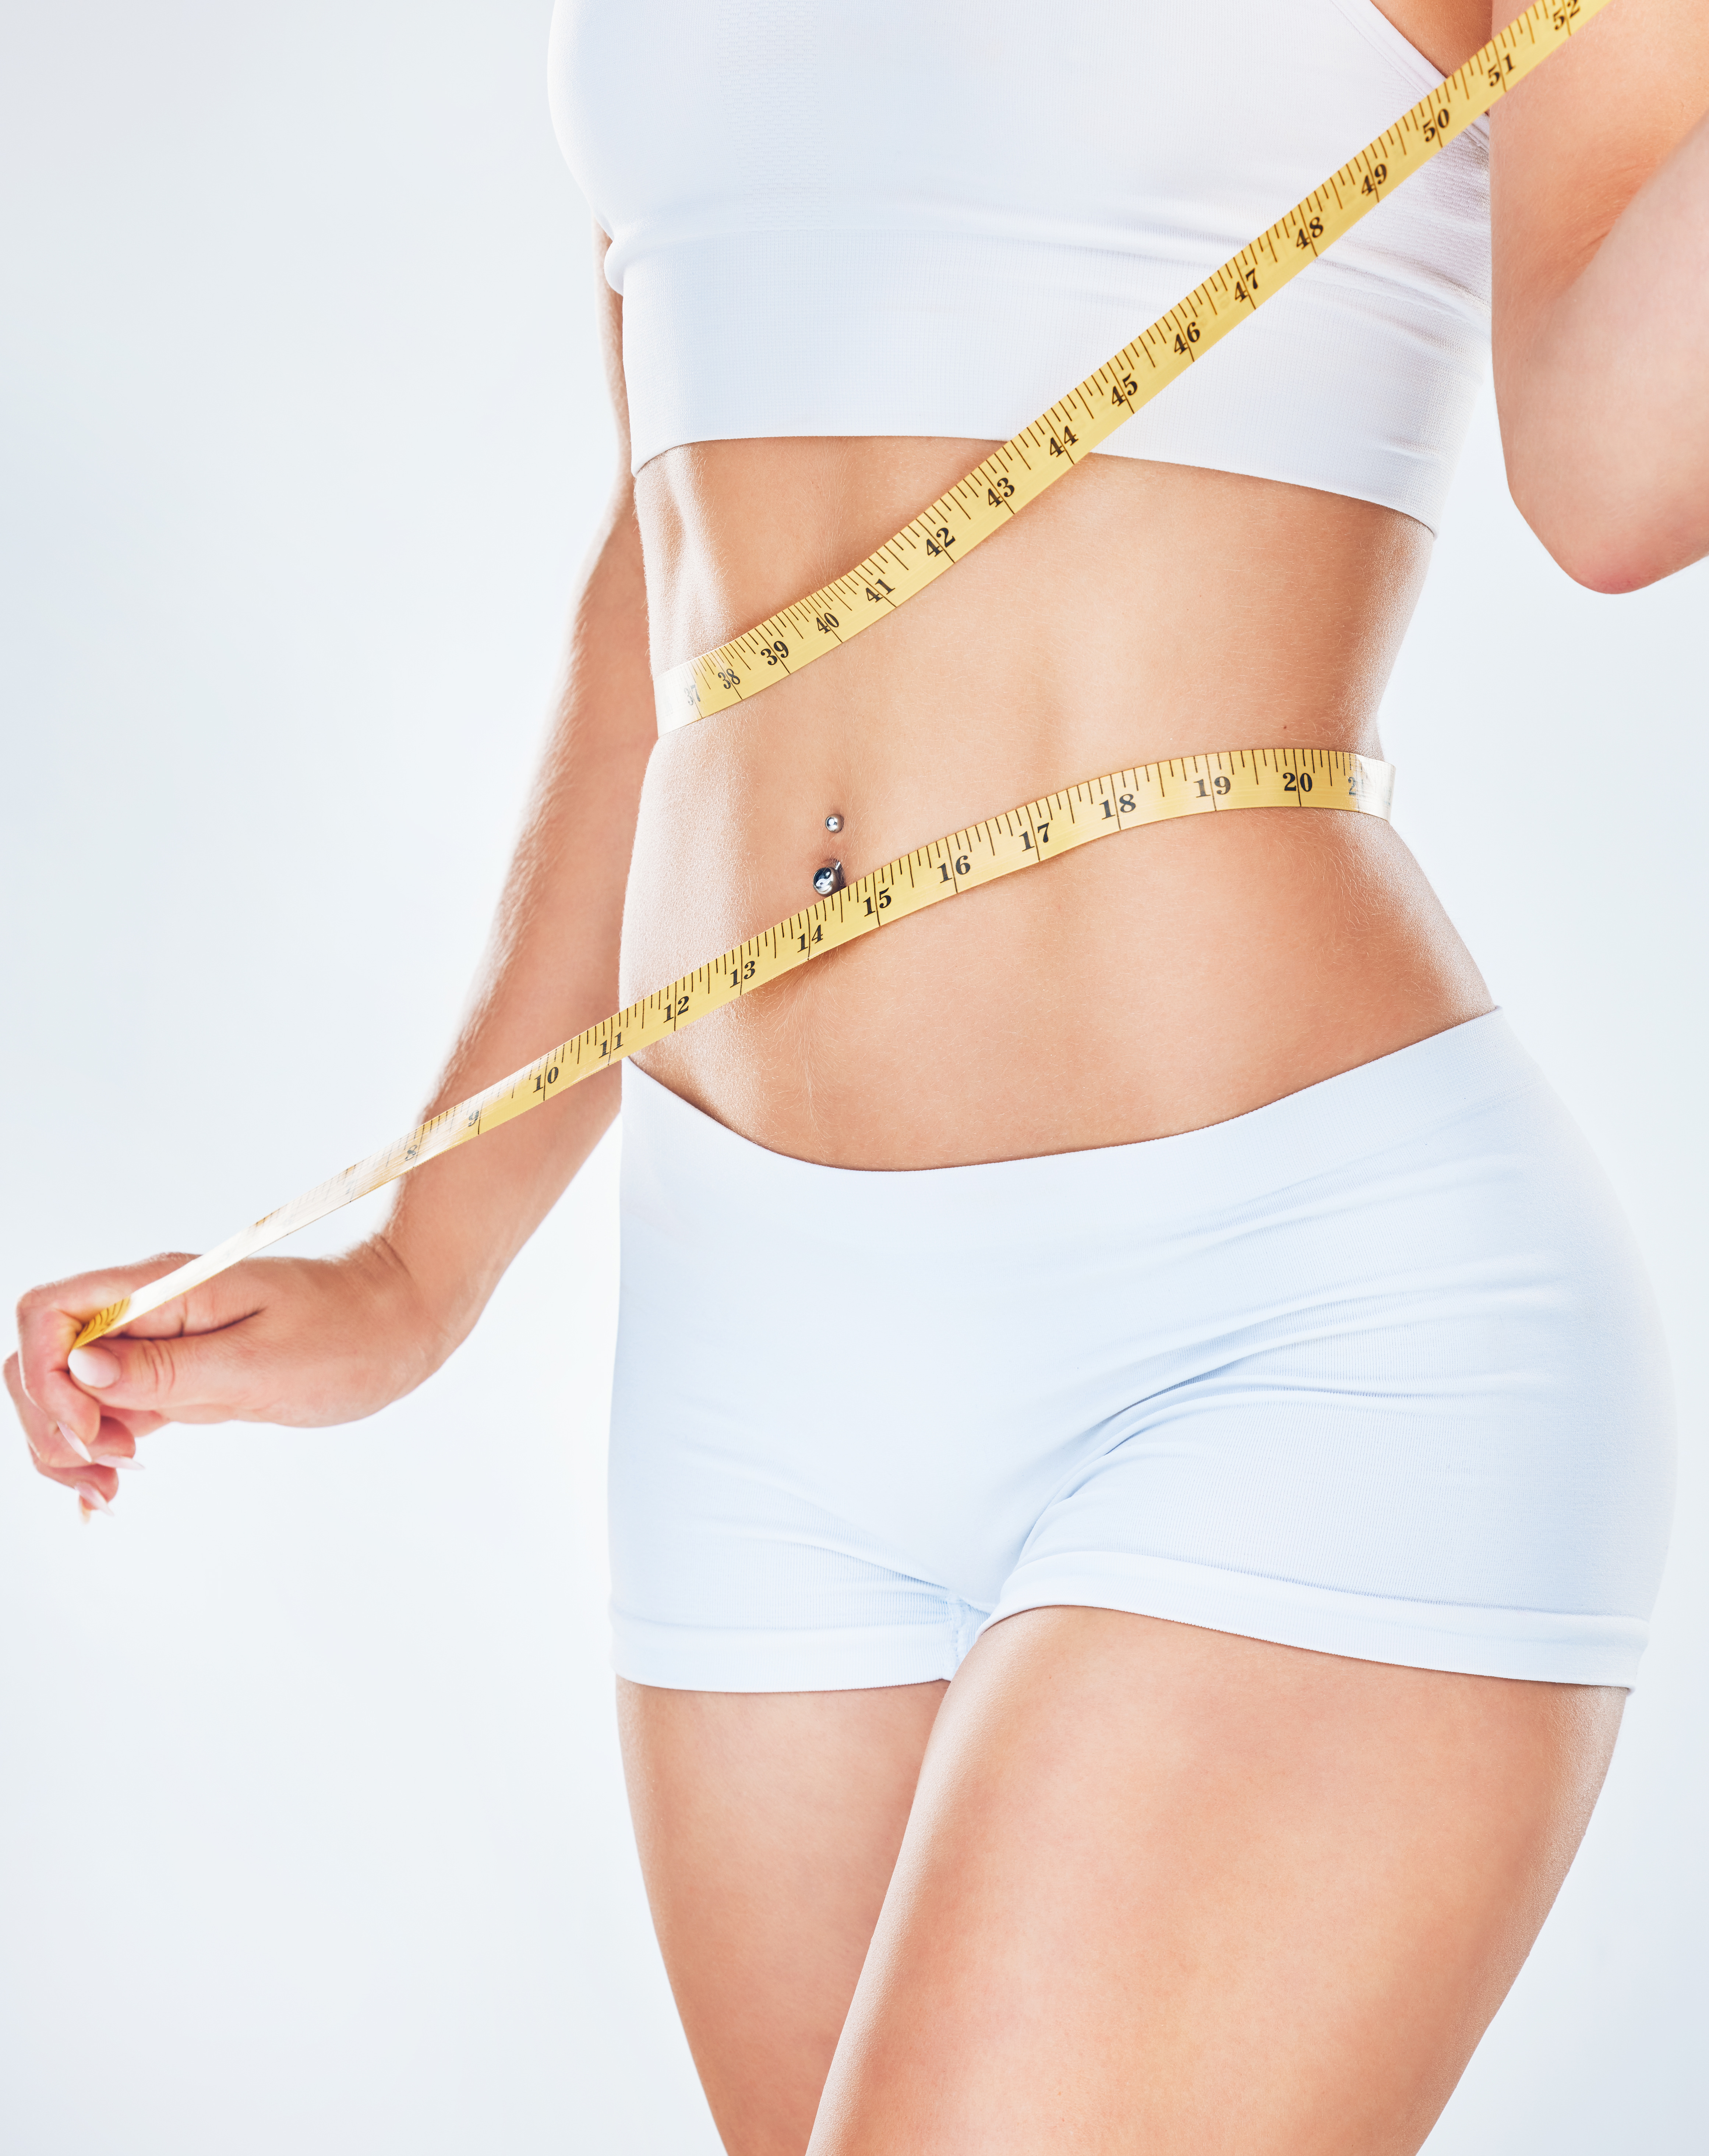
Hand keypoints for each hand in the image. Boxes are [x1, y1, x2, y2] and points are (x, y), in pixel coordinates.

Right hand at [7, 1238, 448, 1516]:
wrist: (398, 1323)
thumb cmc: (345, 1333)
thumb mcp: (260, 1360)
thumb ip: (168, 1367)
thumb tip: (82, 1366)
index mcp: (162, 1288)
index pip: (50, 1314)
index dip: (48, 1376)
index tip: (93, 1431)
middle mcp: (150, 1311)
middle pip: (45, 1358)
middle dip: (50, 1420)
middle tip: (106, 1472)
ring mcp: (160, 1346)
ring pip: (71, 1391)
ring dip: (69, 1443)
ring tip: (111, 1489)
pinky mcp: (181, 1379)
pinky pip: (113, 1410)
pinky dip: (97, 1449)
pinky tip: (105, 1492)